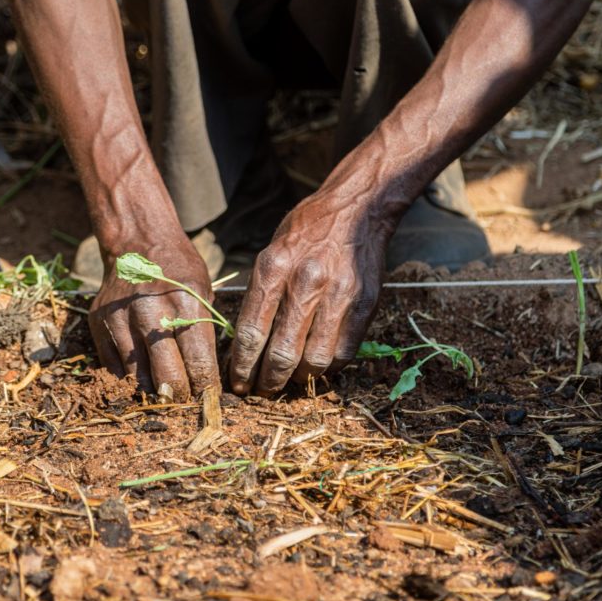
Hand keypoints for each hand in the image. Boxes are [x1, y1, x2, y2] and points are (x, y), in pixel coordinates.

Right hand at [88, 237, 220, 401]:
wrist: (137, 241)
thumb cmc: (178, 269)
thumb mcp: (203, 292)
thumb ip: (204, 332)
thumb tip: (208, 378)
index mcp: (185, 304)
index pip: (198, 363)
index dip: (205, 387)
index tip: (208, 397)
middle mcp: (150, 313)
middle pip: (167, 378)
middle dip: (180, 396)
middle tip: (186, 400)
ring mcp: (121, 319)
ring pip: (139, 379)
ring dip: (153, 392)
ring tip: (165, 394)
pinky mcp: (100, 324)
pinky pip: (114, 368)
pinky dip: (130, 378)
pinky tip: (142, 376)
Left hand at [228, 190, 389, 395]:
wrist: (357, 209)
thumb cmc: (306, 231)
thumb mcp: (272, 251)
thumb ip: (260, 292)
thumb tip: (244, 342)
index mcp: (273, 268)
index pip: (251, 332)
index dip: (242, 366)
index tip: (237, 383)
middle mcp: (305, 283)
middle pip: (281, 354)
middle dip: (267, 382)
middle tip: (261, 391)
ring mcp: (338, 296)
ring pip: (314, 361)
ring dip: (298, 380)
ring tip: (289, 382)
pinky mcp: (364, 305)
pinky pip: (344, 353)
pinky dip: (329, 368)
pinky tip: (317, 366)